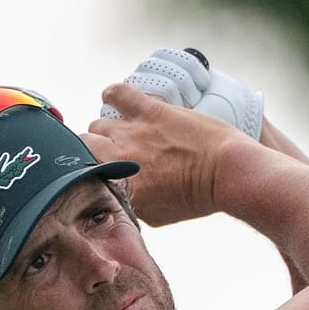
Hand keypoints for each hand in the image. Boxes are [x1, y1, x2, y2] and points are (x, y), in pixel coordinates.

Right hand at [85, 82, 245, 228]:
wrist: (226, 173)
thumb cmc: (197, 197)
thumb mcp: (155, 215)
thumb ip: (128, 203)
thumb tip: (114, 193)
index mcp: (118, 186)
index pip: (82, 175)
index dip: (86, 172)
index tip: (92, 173)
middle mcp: (119, 158)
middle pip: (84, 146)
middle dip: (91, 150)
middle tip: (106, 154)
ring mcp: (133, 132)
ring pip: (99, 124)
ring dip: (105, 130)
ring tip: (118, 133)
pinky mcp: (151, 111)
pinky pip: (119, 94)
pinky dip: (112, 94)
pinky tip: (112, 98)